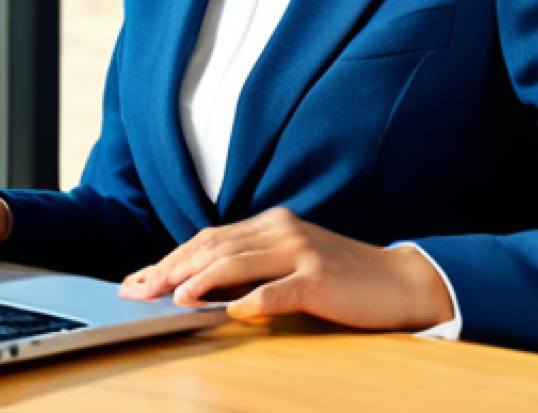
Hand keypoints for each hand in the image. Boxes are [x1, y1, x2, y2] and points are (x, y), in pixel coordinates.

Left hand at [118, 207, 452, 330]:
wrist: (398, 282)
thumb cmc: (339, 278)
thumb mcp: (290, 263)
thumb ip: (251, 268)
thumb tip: (198, 288)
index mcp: (270, 224)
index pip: (208, 238)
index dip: (171, 258)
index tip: (140, 279)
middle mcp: (280, 229)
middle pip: (214, 247)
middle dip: (171, 269)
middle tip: (139, 290)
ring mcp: (300, 251)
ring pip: (237, 262)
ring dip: (199, 281)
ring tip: (170, 297)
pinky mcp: (319, 278)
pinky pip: (279, 290)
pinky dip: (251, 301)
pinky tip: (229, 312)